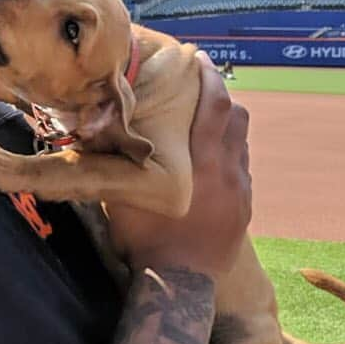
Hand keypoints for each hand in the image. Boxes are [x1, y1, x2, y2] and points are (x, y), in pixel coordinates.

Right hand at [108, 52, 251, 278]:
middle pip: (238, 119)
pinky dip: (229, 154)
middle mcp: (228, 172)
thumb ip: (121, 163)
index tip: (200, 60)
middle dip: (223, 97)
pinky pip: (242, 170)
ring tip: (206, 121)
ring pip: (242, 144)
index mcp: (203, 164)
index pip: (216, 107)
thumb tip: (99, 133)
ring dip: (227, 126)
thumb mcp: (127, 197)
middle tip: (203, 85)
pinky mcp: (244, 209)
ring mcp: (241, 191)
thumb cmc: (147, 239)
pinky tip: (210, 161)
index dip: (210, 79)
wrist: (179, 283)